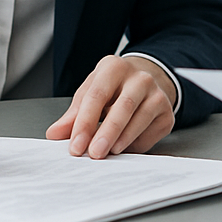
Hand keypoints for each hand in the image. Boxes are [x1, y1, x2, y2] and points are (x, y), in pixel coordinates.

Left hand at [46, 55, 176, 156]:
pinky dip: (135, 144)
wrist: (146, 83)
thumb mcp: (91, 93)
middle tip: (93, 153)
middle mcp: (139, 77)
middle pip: (123, 107)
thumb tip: (54, 133)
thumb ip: (73, 115)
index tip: (75, 146)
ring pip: (140, 119)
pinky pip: (150, 133)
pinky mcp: (167, 113)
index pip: (97, 96)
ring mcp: (157, 94)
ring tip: (108, 152)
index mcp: (114, 68)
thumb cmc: (113, 89)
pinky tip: (125, 147)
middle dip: (106, 132)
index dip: (84, 122)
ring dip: (122, 140)